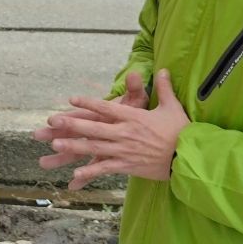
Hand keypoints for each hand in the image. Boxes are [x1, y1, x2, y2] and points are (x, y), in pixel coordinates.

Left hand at [36, 69, 188, 190]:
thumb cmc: (182, 131)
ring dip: (74, 146)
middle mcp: (125, 133)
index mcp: (134, 117)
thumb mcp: (172, 107)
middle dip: (72, 124)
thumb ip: (163, 88)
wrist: (189, 157)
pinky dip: (90, 172)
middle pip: (94, 127)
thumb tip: (163, 69)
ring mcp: (124, 151)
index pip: (107, 108)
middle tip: (53, 121)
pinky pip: (105, 169)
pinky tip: (74, 175)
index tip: (72, 99)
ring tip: (55, 144)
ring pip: (95, 148)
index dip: (88, 103)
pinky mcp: (127, 166)